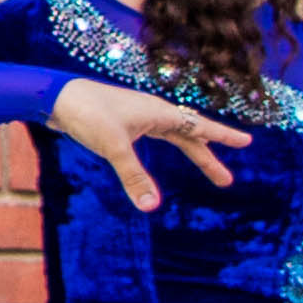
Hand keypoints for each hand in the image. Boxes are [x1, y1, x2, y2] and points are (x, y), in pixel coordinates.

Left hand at [49, 78, 248, 211]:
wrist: (54, 95)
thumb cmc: (86, 113)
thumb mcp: (113, 147)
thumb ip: (133, 176)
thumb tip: (150, 207)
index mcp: (158, 112)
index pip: (199, 126)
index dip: (223, 136)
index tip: (247, 141)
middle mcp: (152, 112)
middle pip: (190, 136)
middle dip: (209, 157)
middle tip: (227, 180)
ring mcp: (137, 116)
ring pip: (174, 136)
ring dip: (193, 152)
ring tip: (211, 170)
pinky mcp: (122, 122)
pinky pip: (156, 135)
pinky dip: (170, 145)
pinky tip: (167, 152)